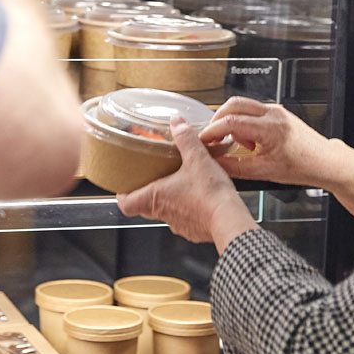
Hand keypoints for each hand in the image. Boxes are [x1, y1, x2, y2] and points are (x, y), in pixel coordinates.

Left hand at [116, 116, 257, 250]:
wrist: (230, 220)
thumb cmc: (210, 194)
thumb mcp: (196, 158)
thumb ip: (185, 138)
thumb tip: (177, 122)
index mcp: (156, 197)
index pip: (126, 203)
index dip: (123, 194)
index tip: (126, 184)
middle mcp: (164, 214)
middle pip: (145, 207)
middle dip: (149, 192)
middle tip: (156, 178)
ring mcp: (179, 225)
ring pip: (167, 213)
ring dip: (172, 200)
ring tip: (183, 185)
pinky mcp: (195, 231)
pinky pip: (187, 220)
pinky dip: (190, 210)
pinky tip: (202, 198)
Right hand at [198, 97, 333, 188]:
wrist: (324, 161)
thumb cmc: (303, 166)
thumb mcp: (265, 172)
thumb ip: (236, 167)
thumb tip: (216, 164)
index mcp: (270, 128)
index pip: (232, 121)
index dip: (212, 130)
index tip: (204, 140)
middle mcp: (273, 114)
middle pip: (233, 104)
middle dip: (217, 120)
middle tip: (212, 137)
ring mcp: (276, 110)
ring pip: (242, 105)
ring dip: (230, 120)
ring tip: (234, 143)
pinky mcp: (277, 112)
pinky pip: (252, 110)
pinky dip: (243, 121)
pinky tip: (248, 140)